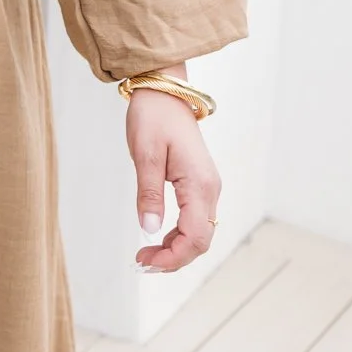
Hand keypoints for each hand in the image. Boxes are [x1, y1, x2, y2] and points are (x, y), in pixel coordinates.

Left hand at [127, 82, 220, 273]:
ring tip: (146, 254)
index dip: (172, 257)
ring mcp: (208, 187)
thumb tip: (149, 230)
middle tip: (141, 261)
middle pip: (201, 241)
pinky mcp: (200, 185)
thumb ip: (149, 193)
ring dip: (176, 249)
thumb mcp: (145, 154)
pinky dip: (178, 235)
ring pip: (200, 233)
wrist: (165, 91)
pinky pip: (195, 220)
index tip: (144, 260)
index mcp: (199, 184)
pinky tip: (157, 237)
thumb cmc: (153, 117)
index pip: (195, 237)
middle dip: (173, 258)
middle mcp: (210, 189)